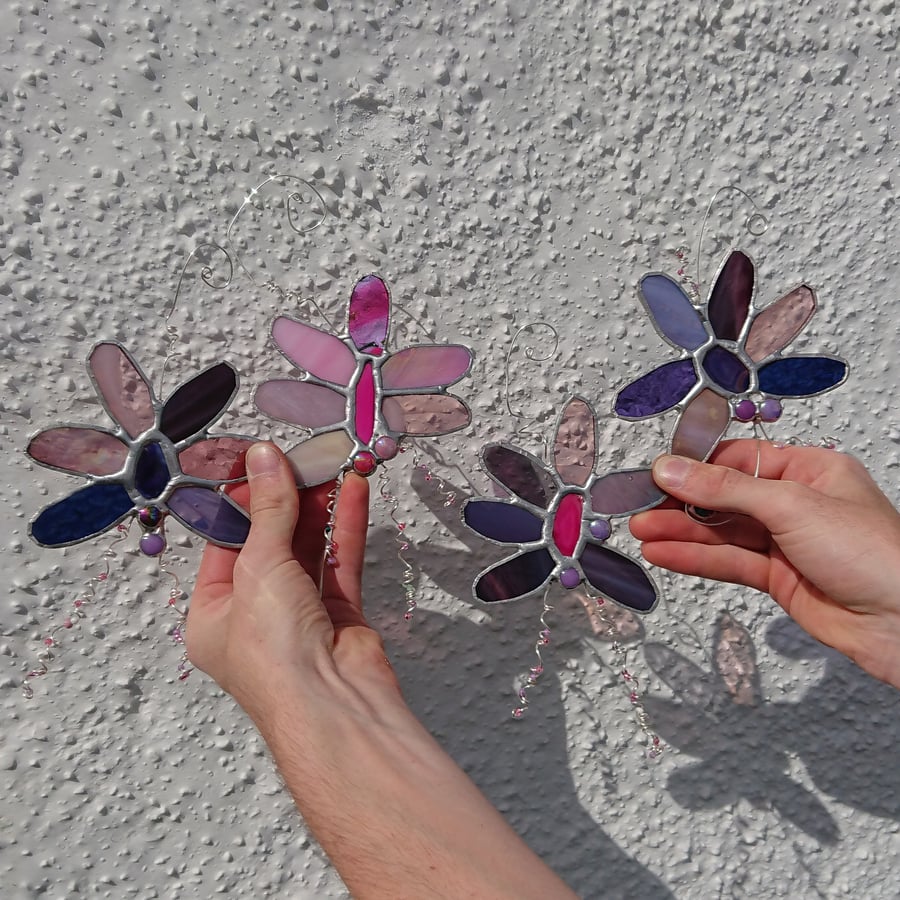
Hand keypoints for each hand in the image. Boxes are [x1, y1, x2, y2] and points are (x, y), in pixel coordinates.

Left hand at [186, 442, 576, 899]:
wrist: (335, 706)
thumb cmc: (276, 657)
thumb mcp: (260, 568)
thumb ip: (270, 508)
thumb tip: (264, 456)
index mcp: (214, 614)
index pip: (226, 542)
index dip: (244, 499)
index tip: (260, 458)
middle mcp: (255, 615)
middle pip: (270, 541)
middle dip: (288, 497)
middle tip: (304, 454)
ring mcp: (300, 615)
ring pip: (308, 547)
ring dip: (320, 506)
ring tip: (331, 462)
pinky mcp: (340, 614)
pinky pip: (340, 560)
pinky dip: (346, 526)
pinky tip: (353, 490)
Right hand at [630, 440, 899, 689]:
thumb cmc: (875, 556)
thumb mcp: (791, 505)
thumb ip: (725, 489)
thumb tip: (674, 470)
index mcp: (811, 470)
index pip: (740, 459)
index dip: (697, 466)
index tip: (658, 472)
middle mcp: (797, 504)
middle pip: (725, 497)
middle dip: (681, 503)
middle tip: (640, 505)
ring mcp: (787, 544)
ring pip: (722, 533)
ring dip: (680, 533)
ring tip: (640, 531)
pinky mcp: (780, 579)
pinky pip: (729, 563)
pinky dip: (695, 559)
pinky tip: (665, 555)